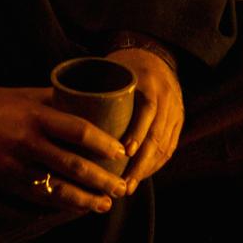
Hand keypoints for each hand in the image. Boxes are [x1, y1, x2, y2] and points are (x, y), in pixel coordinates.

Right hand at [0, 86, 129, 211]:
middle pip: (73, 165)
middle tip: (122, 187)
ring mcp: (17, 166)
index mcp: (37, 117)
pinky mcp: (8, 182)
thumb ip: (59, 101)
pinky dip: (62, 205)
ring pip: (58, 188)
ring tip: (105, 204)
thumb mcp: (29, 94)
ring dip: (85, 199)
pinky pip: (40, 198)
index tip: (122, 153)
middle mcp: (28, 143)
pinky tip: (78, 208)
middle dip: (101, 179)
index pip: (78, 131)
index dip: (103, 144)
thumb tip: (94, 104)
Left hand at [106, 47, 183, 192]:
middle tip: (122, 182)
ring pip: (165, 146)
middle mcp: (167, 97)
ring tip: (129, 186)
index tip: (124, 152)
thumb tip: (63, 113)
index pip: (148, 110)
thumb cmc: (124, 65)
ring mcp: (176, 110)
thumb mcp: (112, 69)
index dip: (138, 133)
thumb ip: (96, 89)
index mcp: (150, 82)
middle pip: (157, 134)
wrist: (155, 56)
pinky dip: (156, 164)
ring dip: (147, 169)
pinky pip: (170, 147)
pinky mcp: (179, 121)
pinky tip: (141, 177)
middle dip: (141, 163)